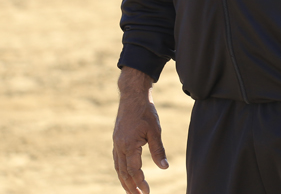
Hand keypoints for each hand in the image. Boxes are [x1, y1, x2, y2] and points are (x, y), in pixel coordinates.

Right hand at [112, 67, 167, 193]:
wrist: (132, 96)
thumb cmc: (145, 111)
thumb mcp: (155, 130)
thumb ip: (158, 150)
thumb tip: (164, 167)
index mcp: (129, 145)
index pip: (133, 170)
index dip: (140, 182)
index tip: (147, 192)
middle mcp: (119, 146)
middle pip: (123, 173)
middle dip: (130, 187)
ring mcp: (116, 143)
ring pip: (118, 168)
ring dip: (124, 181)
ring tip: (131, 192)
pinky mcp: (117, 140)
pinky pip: (117, 160)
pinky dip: (121, 170)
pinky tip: (126, 175)